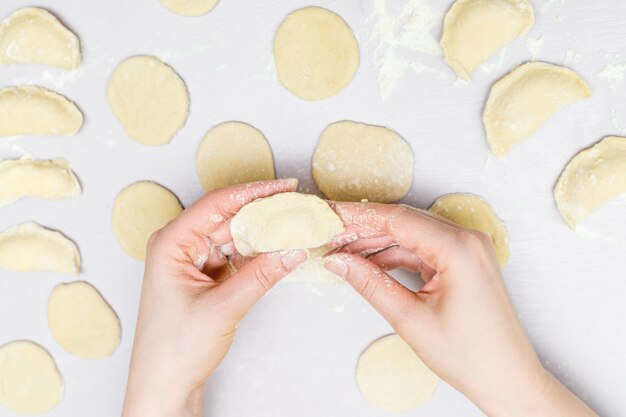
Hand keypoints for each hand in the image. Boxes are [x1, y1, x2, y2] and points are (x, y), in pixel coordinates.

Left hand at [122, 180, 306, 416]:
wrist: (164, 385)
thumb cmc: (174, 349)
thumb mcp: (224, 308)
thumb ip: (262, 275)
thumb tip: (293, 249)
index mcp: (171, 243)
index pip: (217, 205)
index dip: (254, 192)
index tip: (285, 187)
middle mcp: (180, 245)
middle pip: (228, 218)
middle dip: (263, 213)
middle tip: (297, 207)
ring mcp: (193, 260)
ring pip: (234, 236)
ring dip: (263, 234)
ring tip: (294, 228)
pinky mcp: (205, 275)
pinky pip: (235, 255)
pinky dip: (257, 253)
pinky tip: (278, 249)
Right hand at [324, 202, 596, 416]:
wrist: (507, 379)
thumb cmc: (470, 355)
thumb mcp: (410, 319)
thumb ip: (370, 284)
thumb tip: (338, 261)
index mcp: (458, 248)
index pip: (397, 219)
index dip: (358, 216)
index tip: (328, 215)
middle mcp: (467, 240)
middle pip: (404, 222)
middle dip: (363, 229)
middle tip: (329, 236)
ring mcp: (467, 250)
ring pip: (411, 235)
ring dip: (377, 242)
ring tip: (343, 251)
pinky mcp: (463, 263)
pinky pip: (422, 249)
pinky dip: (395, 254)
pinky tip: (369, 262)